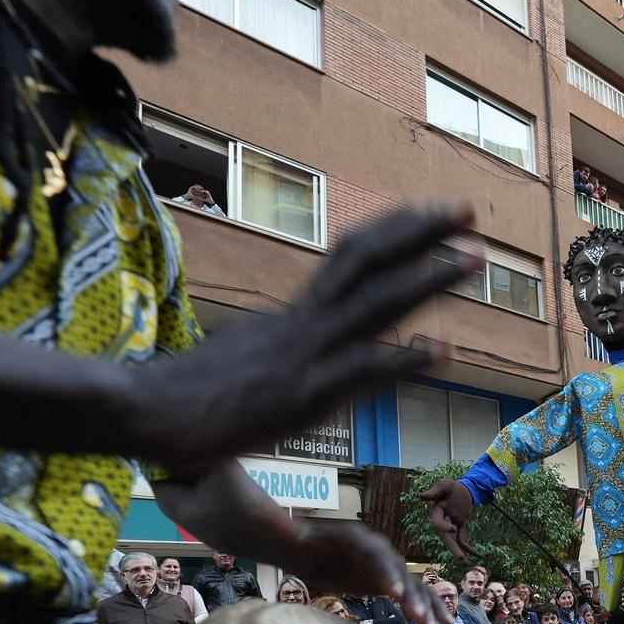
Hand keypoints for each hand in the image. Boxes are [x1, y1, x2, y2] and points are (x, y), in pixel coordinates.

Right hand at [127, 206, 477, 465]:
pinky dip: (407, 358)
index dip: (397, 233)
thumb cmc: (195, 395)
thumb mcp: (252, 359)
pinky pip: (363, 370)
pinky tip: (447, 349)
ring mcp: (307, 355)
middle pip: (369, 260)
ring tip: (475, 258)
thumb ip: (288, 347)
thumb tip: (308, 341)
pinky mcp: (305, 394)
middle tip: (468, 211)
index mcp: (295, 314)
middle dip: (422, 233)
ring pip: (375, 303)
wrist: (147, 412)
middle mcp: (306, 322)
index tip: (433, 213)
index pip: (352, 256)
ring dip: (429, 278)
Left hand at [272, 518, 442, 623]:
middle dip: (412, 597)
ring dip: (427, 608)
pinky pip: (411, 596)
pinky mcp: (387, 583)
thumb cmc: (300, 543)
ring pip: (413, 587)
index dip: (387, 573)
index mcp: (359, 539)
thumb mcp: (294, 539)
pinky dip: (426, 610)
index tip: (394, 593)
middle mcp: (380, 552)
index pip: (378, 555)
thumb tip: (290, 535)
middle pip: (401, 573)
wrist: (308, 549)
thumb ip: (293, 537)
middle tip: (420, 620)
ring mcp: (386, 568)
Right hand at [420, 478, 475, 557]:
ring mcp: (451, 525)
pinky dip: (470, 548)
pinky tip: (479, 555)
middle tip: (460, 558)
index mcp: (437, 512)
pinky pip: (464, 539)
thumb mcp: (444, 485)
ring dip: (459, 552)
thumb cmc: (451, 485)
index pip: (437, 522)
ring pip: (454, 541)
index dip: (443, 527)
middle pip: (446, 537)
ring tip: (465, 563)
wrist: (462, 488)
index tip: (453, 528)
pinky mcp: (460, 526)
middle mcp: (443, 521)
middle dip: (452, 547)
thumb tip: (421, 496)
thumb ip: (434, 491)